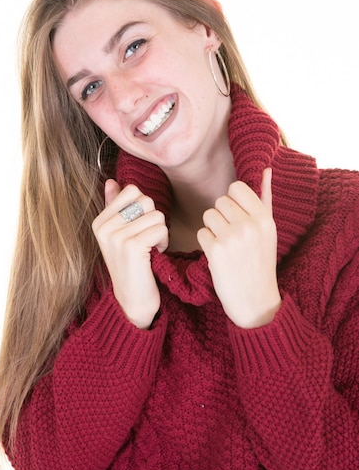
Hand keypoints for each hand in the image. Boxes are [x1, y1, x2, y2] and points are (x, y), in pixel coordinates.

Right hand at [92, 180, 168, 328]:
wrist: (132, 300)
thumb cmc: (130, 265)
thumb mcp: (118, 234)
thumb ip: (114, 207)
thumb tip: (112, 181)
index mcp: (100, 221)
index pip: (132, 190)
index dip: (144, 208)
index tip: (139, 228)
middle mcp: (105, 227)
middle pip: (146, 201)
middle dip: (154, 219)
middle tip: (146, 240)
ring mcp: (117, 237)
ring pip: (156, 215)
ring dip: (161, 233)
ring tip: (150, 249)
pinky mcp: (133, 246)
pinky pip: (160, 228)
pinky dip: (163, 241)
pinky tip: (154, 255)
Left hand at [197, 168, 280, 327]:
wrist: (255, 300)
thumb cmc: (261, 262)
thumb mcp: (269, 230)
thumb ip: (266, 198)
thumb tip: (266, 169)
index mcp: (265, 218)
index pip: (237, 187)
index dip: (232, 200)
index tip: (236, 216)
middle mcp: (250, 225)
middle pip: (220, 201)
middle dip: (221, 216)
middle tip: (230, 235)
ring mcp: (232, 238)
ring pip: (208, 215)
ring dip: (212, 228)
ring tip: (224, 244)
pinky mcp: (215, 251)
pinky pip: (201, 232)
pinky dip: (206, 243)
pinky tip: (217, 255)